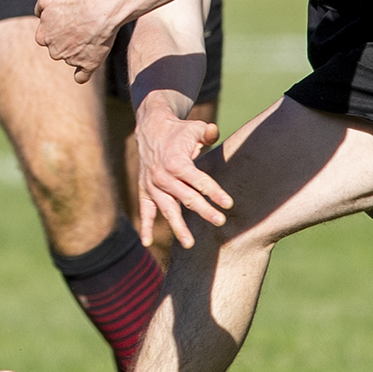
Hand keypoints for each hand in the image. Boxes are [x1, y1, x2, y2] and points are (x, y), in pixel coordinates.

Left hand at [33, 0, 116, 82]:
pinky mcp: (87, 65)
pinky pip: (81, 76)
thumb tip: (38, 14)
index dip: (57, 28)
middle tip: (80, 26)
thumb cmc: (75, 0)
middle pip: (57, 49)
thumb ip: (39, 7)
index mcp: (42, 36)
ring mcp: (70, 59)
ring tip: (90, 35)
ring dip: (77, 51)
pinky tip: (84, 69)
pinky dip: (82, 74)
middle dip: (66, 40)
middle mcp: (54, 51)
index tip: (67, 21)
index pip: (45, 37)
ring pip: (70, 58)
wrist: (99, 9)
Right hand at [134, 98, 230, 247]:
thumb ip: (206, 132)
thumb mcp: (193, 127)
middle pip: (186, 197)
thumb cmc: (179, 131)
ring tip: (189, 244)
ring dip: (178, 227)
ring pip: (167, 209)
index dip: (214, 192)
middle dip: (203, 210)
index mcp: (175, 162)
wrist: (150, 129)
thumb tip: (214, 131)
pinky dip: (144, 226)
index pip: (198, 180)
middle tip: (220, 221)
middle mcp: (162, 176)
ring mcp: (152, 186)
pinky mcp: (145, 191)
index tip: (228, 204)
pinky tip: (147, 243)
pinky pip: (144, 211)